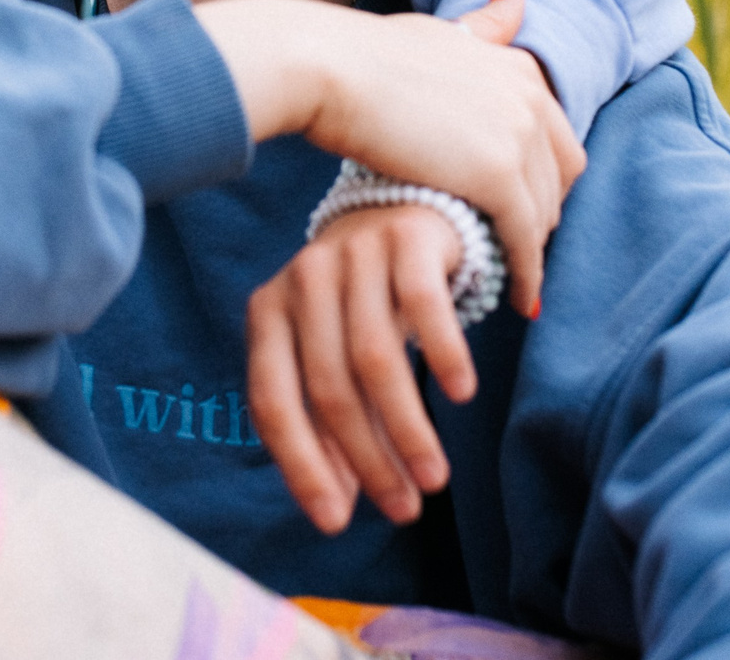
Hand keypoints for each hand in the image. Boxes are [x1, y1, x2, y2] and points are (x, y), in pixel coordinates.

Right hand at [198, 0, 582, 316]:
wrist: (327, 69)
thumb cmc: (364, 53)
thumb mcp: (437, 32)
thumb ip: (482, 28)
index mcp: (518, 66)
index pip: (554, 136)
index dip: (539, 176)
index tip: (520, 207)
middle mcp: (531, 97)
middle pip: (559, 177)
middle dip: (541, 213)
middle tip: (513, 247)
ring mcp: (520, 136)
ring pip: (543, 212)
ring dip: (528, 247)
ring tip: (506, 276)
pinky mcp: (500, 177)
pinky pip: (525, 240)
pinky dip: (526, 273)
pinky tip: (516, 299)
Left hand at [247, 203, 471, 533]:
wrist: (403, 208)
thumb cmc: (363, 303)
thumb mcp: (331, 355)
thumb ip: (327, 421)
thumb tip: (337, 507)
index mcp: (268, 312)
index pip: (272, 400)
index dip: (301, 465)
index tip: (334, 522)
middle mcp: (303, 278)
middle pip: (329, 387)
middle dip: (367, 459)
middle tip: (405, 508)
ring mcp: (353, 253)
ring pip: (376, 357)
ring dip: (408, 428)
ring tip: (434, 477)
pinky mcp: (406, 238)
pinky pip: (424, 306)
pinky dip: (444, 355)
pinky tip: (461, 395)